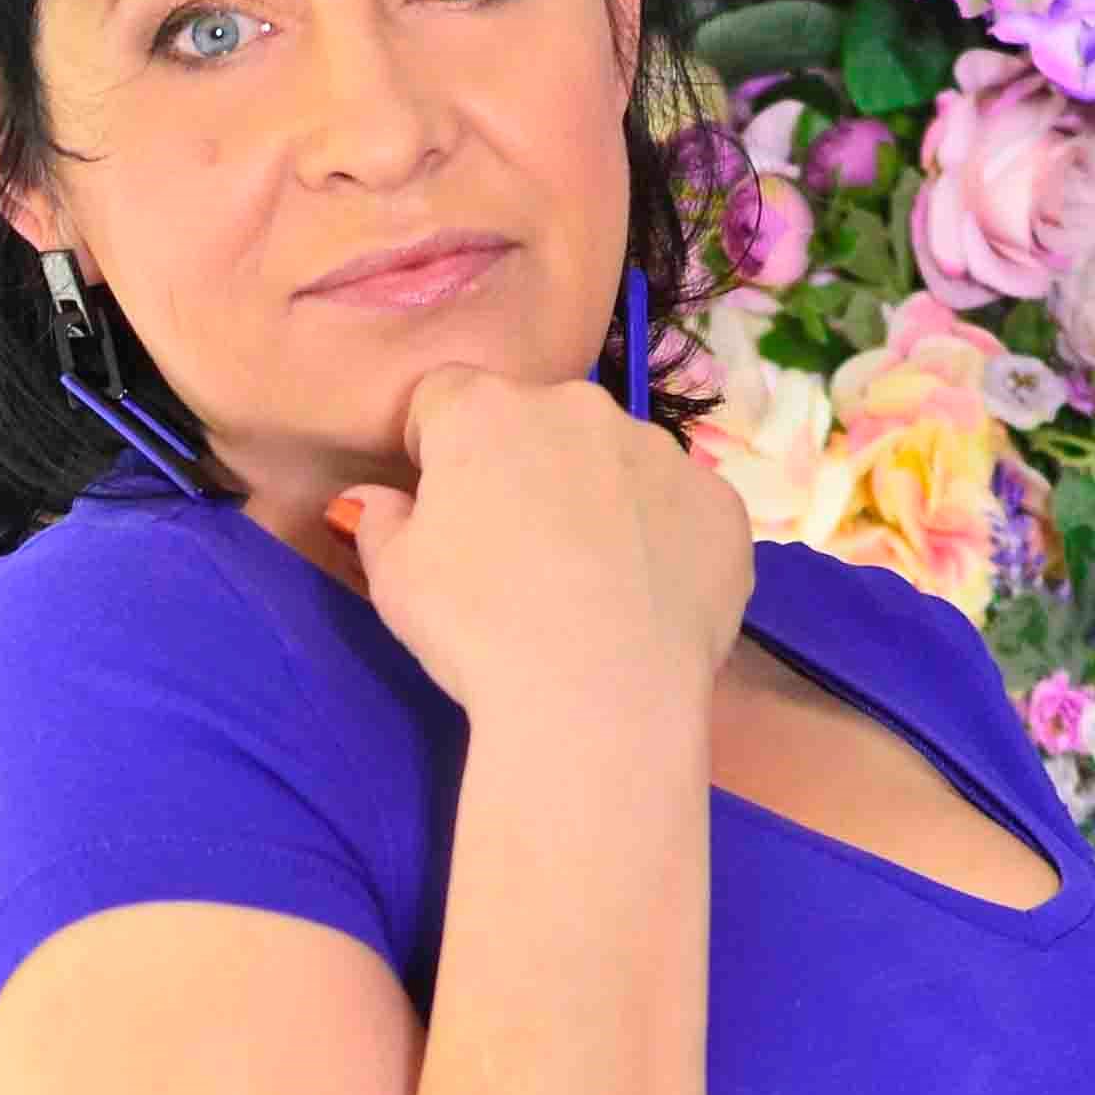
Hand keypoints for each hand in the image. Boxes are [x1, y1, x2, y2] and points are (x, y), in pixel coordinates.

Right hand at [322, 362, 751, 733]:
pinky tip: (647, 601)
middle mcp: (577, 407)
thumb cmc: (476, 630)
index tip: (443, 507)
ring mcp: (661, 451)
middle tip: (518, 556)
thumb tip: (373, 499)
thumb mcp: (394, 581)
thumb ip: (380, 520)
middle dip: (524, 470)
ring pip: (615, 462)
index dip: (436, 450)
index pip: (444, 398)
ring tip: (590, 587)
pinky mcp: (721, 503)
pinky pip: (681, 509)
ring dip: (598, 501)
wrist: (599, 697)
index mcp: (485, 411)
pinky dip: (665, 541)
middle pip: (537, 423)